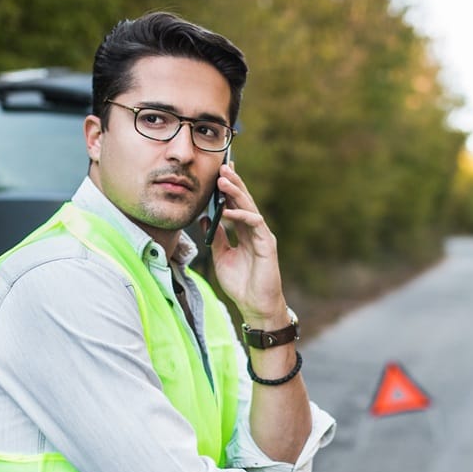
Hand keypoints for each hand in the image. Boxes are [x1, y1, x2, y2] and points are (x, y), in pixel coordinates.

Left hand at [203, 163, 288, 324]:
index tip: (219, 172)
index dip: (229, 189)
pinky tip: (226, 211)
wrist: (255, 306)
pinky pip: (253, 223)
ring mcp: (262, 236)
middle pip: (244, 201)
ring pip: (249, 207)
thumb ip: (216, 237)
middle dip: (233, 182)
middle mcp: (255, 230)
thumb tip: (205, 218)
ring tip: (223, 180)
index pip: (237, 205)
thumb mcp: (221, 257)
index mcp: (245, 233)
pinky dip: (239, 215)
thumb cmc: (241, 285)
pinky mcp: (267, 244)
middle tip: (222, 165)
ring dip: (236, 193)